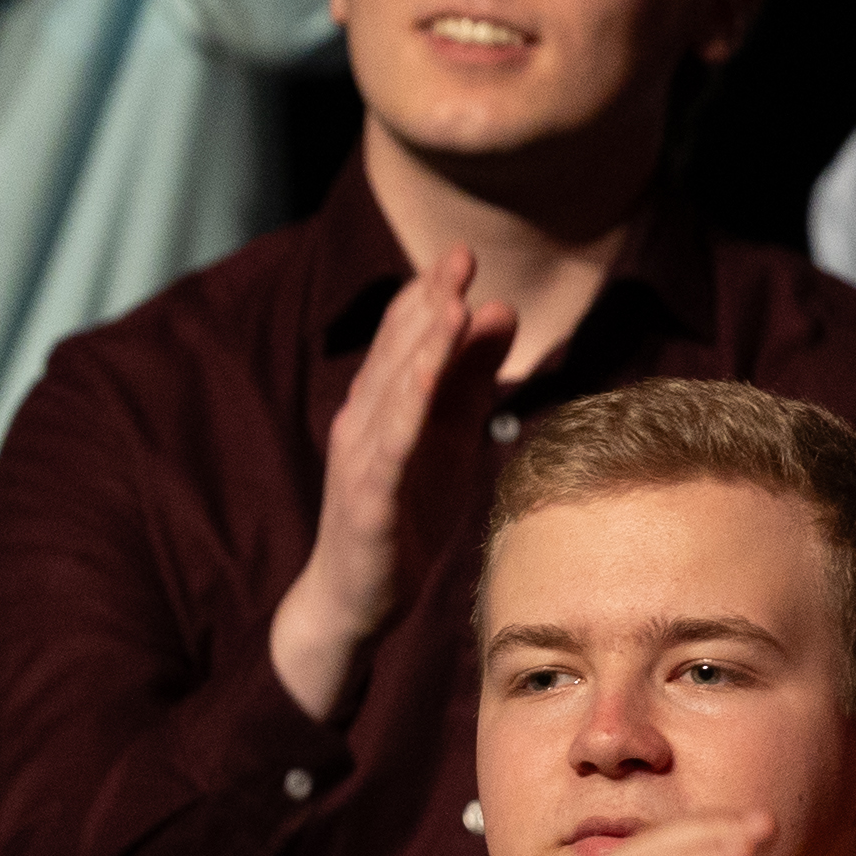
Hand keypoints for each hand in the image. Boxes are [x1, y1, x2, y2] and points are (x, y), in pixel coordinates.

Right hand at [268, 250, 515, 725]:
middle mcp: (363, 423)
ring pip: (392, 395)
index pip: (406, 340)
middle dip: (427, 304)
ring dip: (420, 349)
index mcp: (384, 406)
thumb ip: (471, 380)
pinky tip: (427, 386)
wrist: (352, 601)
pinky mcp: (367, 504)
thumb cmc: (402, 518)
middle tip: (458, 257)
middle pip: (397, 355)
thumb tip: (502, 309)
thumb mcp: (448, 441)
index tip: (460, 254)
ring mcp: (361, 462)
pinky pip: (388, 453)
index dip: (430, 295)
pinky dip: (406, 414)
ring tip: (450, 305)